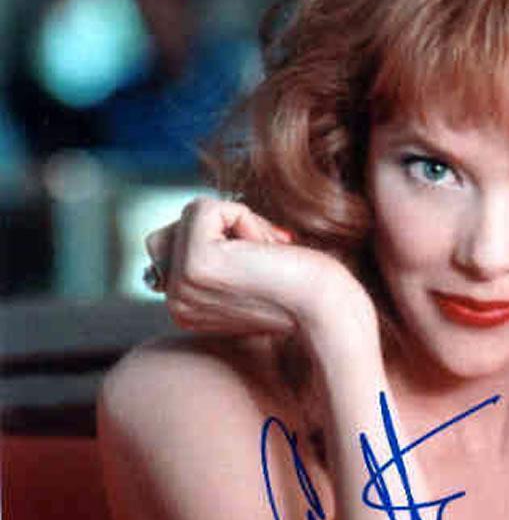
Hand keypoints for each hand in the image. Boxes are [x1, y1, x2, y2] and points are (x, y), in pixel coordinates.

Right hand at [145, 198, 376, 349]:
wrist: (326, 308)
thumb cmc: (302, 288)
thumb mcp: (248, 273)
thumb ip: (217, 253)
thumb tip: (200, 214)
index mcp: (184, 310)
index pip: (172, 247)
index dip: (222, 240)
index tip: (262, 265)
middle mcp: (175, 303)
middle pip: (171, 229)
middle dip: (222, 228)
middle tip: (266, 254)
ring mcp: (181, 285)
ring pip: (190, 216)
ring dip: (237, 222)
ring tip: (267, 252)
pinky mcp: (196, 262)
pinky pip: (205, 208)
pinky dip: (244, 217)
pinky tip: (267, 249)